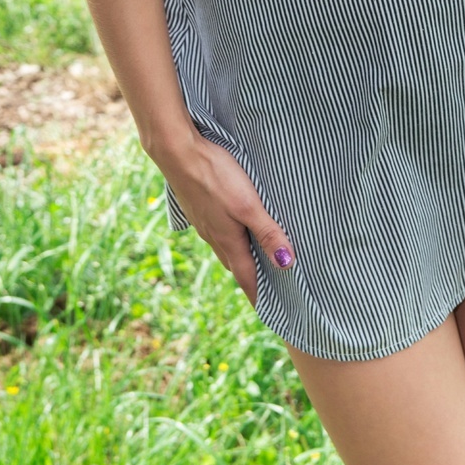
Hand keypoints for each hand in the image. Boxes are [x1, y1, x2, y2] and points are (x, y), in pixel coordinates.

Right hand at [157, 134, 295, 307]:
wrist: (178, 154)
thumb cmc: (215, 177)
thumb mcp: (248, 205)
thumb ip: (267, 232)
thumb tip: (286, 264)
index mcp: (228, 240)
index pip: (246, 276)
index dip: (258, 294)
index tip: (268, 310)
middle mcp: (213, 236)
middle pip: (235, 264)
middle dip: (250, 277)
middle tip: (266, 286)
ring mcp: (203, 222)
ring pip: (224, 246)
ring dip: (238, 256)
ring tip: (252, 257)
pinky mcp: (198, 207)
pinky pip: (216, 231)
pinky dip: (228, 237)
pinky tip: (231, 226)